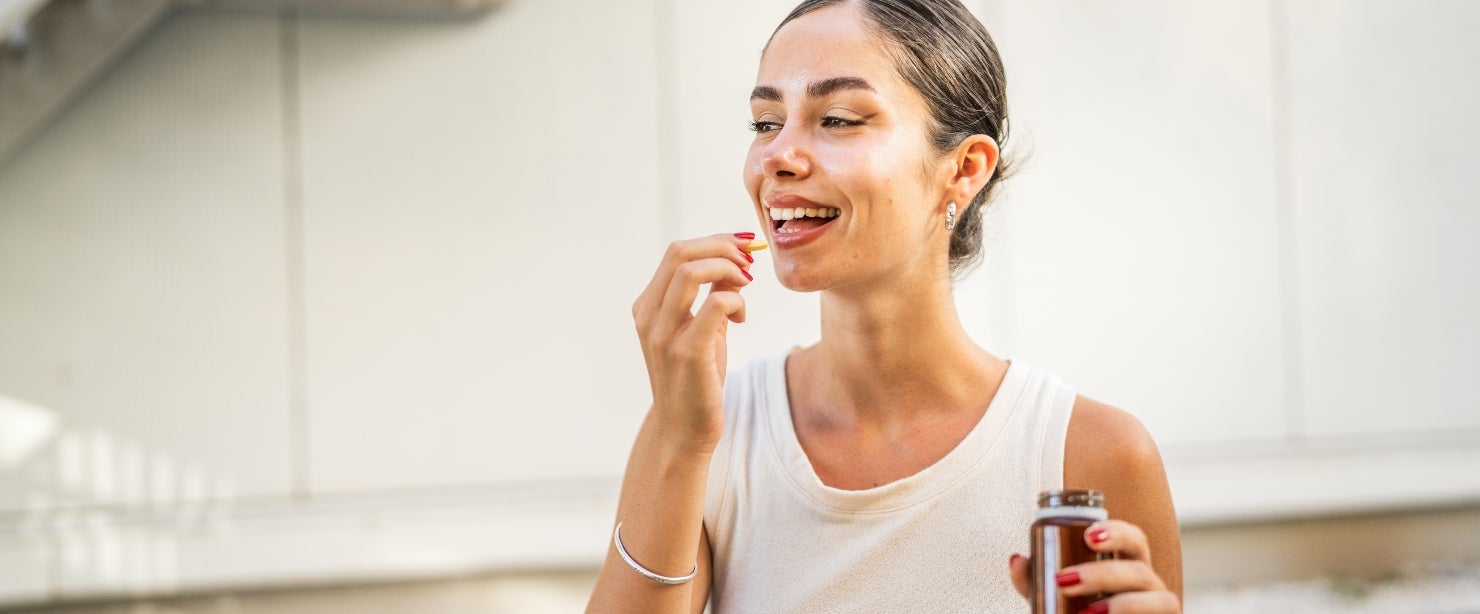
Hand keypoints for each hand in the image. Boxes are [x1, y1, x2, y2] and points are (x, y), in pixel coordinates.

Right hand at [631, 232, 756, 454]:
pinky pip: (713, 306)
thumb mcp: (704, 330)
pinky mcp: (687, 354)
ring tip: (746, 284)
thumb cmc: (696, 379)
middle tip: (749, 261)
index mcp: (648, 306)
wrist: (684, 431)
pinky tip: (742, 317)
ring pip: (690, 272)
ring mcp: (664, 335)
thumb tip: (737, 264)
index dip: (714, 241)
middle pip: (680, 254)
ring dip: (728, 269)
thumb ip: (714, 296)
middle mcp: (649, 316)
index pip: (677, 253)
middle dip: (722, 248)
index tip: (744, 247)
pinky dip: (735, 300)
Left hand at [1009, 519, 1180, 612]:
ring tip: (1085, 613)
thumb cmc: (1080, 612)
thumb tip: (1017, 560)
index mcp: (1126, 564)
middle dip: (1102, 574)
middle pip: (1139, 568)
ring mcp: (1160, 605)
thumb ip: (1035, 581)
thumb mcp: (1053, 597)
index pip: (1133, 538)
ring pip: (1157, 597)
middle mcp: (1147, 583)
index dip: (1116, 532)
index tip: (1088, 536)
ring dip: (1121, 604)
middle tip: (1065, 581)